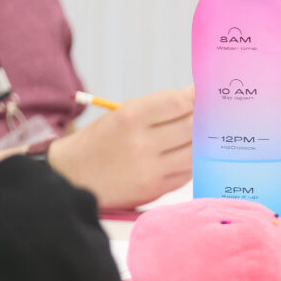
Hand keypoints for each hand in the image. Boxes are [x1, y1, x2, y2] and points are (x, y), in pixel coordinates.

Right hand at [47, 86, 193, 209]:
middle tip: (209, 112)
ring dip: (200, 141)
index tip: (202, 93)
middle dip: (203, 117)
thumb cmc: (94, 143)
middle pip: (190, 126)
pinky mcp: (156, 188)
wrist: (71, 178)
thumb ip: (152, 109)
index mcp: (128, 117)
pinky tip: (188, 154)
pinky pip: (187, 172)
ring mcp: (151, 168)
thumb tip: (189, 101)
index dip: (194, 96)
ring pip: (194, 151)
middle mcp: (141, 142)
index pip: (176, 103)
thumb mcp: (116, 116)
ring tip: (202, 134)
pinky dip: (192, 161)